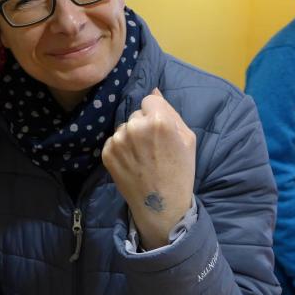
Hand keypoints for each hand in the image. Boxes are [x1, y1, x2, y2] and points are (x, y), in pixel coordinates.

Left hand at [102, 88, 195, 249]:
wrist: (161, 205)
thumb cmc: (180, 170)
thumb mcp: (187, 138)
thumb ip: (170, 110)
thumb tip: (153, 90)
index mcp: (158, 120)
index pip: (149, 100)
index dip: (156, 114)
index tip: (161, 131)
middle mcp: (134, 126)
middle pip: (136, 114)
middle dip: (143, 125)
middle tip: (153, 148)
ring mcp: (118, 140)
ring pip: (124, 127)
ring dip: (131, 137)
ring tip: (142, 157)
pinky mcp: (106, 153)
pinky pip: (114, 140)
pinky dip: (121, 149)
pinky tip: (132, 163)